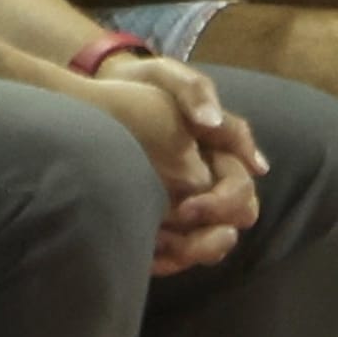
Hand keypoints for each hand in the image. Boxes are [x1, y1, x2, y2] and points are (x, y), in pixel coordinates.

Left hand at [79, 73, 262, 274]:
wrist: (96, 102)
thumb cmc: (139, 85)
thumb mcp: (167, 77)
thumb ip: (195, 93)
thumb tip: (211, 123)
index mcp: (220, 152)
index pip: (242, 189)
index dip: (223, 204)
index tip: (185, 208)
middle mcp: (212, 181)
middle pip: (234, 223)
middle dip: (209, 236)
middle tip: (167, 235)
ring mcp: (189, 202)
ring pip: (210, 243)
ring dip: (187, 252)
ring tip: (150, 247)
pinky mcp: (163, 219)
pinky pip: (178, 252)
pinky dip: (165, 259)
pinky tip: (140, 255)